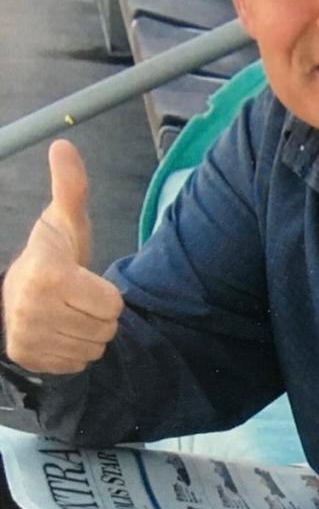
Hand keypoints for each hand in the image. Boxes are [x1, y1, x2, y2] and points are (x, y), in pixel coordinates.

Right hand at [2, 140, 123, 373]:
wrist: (16, 291)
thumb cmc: (52, 255)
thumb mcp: (66, 222)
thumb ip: (71, 187)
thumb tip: (64, 145)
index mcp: (46, 274)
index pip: (112, 303)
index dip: (106, 293)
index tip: (83, 279)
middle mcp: (32, 308)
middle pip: (107, 328)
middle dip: (99, 314)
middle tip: (77, 299)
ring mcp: (28, 336)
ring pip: (95, 347)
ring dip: (89, 334)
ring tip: (69, 313)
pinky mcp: (28, 357)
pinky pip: (78, 363)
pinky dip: (74, 351)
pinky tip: (59, 332)